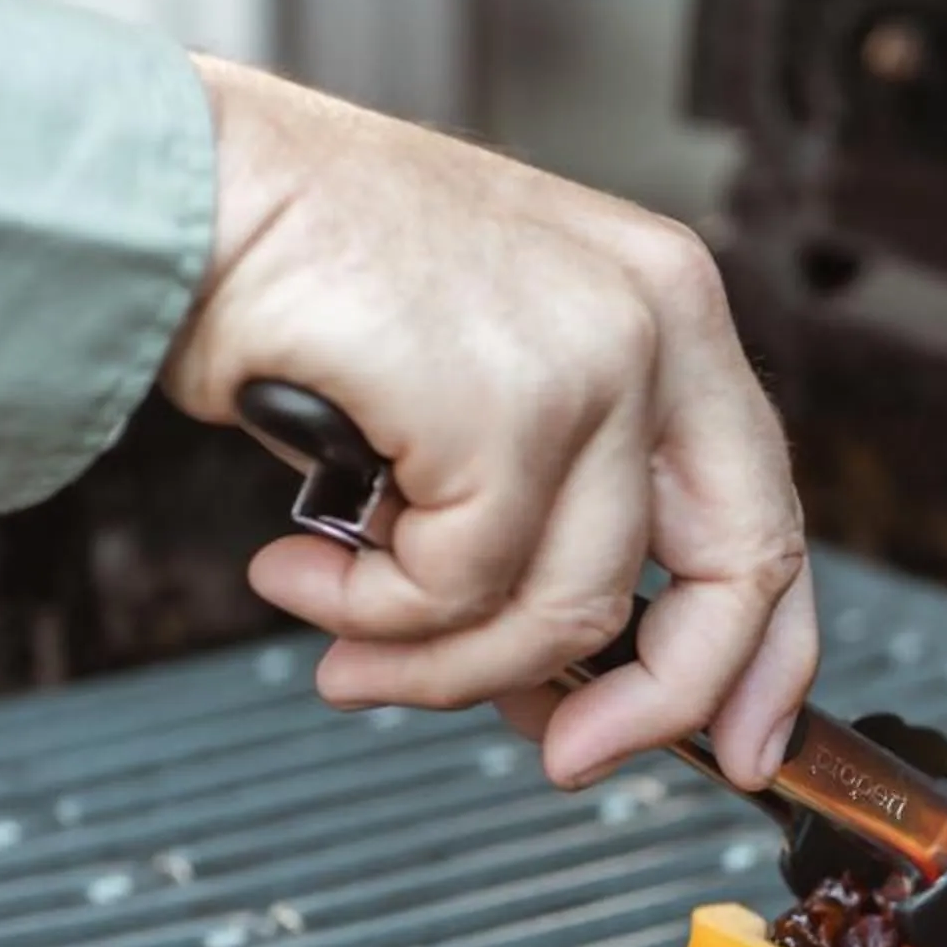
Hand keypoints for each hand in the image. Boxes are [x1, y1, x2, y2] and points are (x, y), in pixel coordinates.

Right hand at [156, 55, 813, 790]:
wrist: (180, 187)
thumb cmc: (302, 274)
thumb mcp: (478, 395)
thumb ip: (546, 524)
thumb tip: (567, 683)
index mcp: (670, 308)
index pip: (767, 516)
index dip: (764, 658)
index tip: (734, 748)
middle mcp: (659, 320)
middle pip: (732, 575)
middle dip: (653, 705)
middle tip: (565, 758)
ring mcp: (596, 357)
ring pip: (571, 609)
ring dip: (443, 662)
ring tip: (345, 644)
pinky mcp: (509, 405)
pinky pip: (459, 590)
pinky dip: (370, 612)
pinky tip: (301, 569)